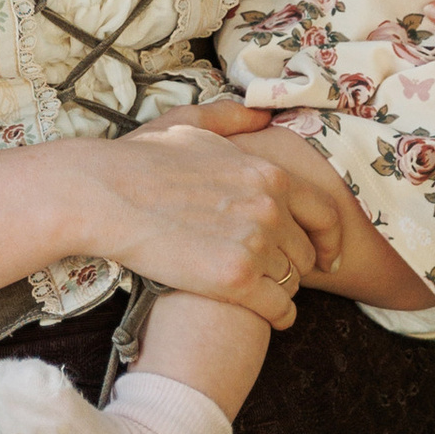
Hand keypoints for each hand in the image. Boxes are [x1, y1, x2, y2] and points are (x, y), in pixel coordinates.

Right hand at [56, 106, 317, 326]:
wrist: (104, 195)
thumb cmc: (139, 160)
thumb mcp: (189, 124)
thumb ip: (232, 119)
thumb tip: (262, 116)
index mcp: (268, 174)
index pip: (326, 213)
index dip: (330, 240)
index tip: (328, 257)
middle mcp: (271, 207)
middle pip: (307, 252)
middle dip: (294, 266)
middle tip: (274, 276)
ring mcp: (256, 243)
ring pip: (292, 282)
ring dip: (280, 290)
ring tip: (259, 294)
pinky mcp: (235, 279)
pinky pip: (279, 309)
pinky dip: (277, 317)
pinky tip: (264, 316)